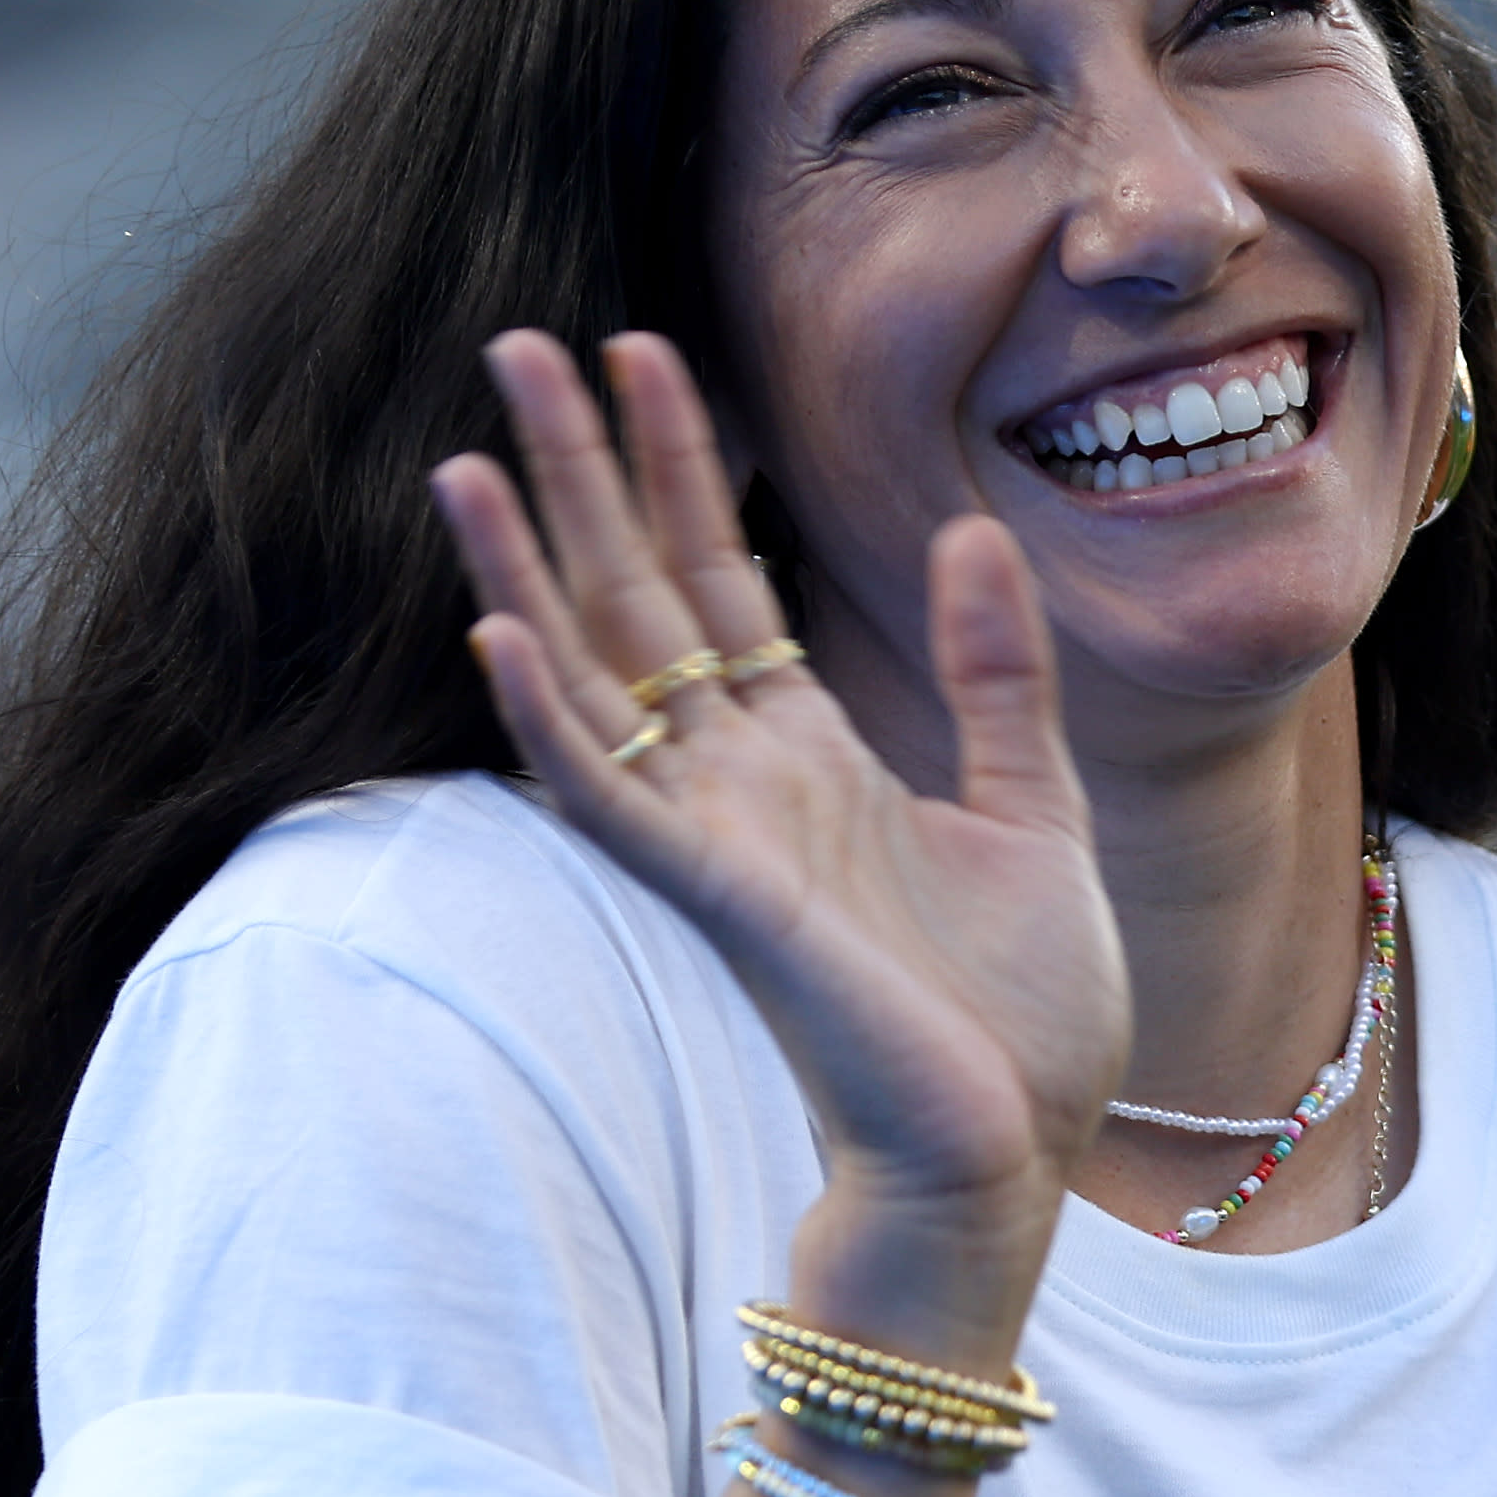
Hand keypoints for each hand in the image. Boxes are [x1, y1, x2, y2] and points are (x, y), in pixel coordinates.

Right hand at [434, 332, 1130, 1276]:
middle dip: (579, 472)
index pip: (721, 578)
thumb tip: (973, 532)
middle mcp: (742, 783)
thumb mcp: (1032, 806)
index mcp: (810, 755)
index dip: (680, 463)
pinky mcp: (723, 901)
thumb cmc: (1021, 1016)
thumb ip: (993, 674)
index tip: (646, 349)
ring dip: (526, 568)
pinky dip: (552, 720)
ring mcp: (720, 839)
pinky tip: (500, 634)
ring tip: (464, 457)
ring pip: (594, 677)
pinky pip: (612, 799)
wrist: (1015, 1153)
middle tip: (521, 343)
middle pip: (635, 595)